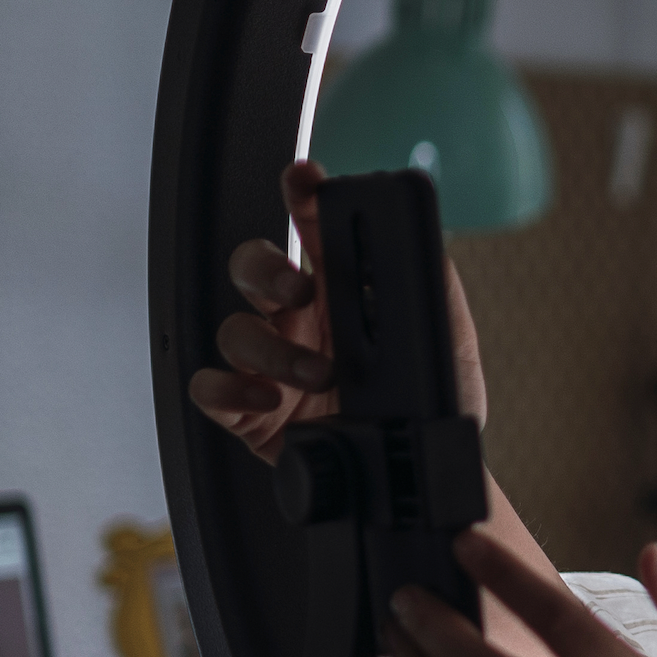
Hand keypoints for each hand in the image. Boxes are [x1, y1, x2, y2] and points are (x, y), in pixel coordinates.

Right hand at [187, 160, 489, 460]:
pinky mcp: (248, 411)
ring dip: (272, 347)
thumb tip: (426, 245)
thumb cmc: (427, 408)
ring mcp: (268, 363)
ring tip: (317, 373)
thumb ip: (436, 291)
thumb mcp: (446, 344)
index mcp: (340, 293)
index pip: (312, 230)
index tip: (304, 178)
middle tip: (300, 287)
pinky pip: (210, 387)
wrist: (413, 478)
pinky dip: (228, 389)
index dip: (302, 198)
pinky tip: (265, 398)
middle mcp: (296, 320)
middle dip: (267, 268)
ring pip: (234, 328)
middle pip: (252, 267)